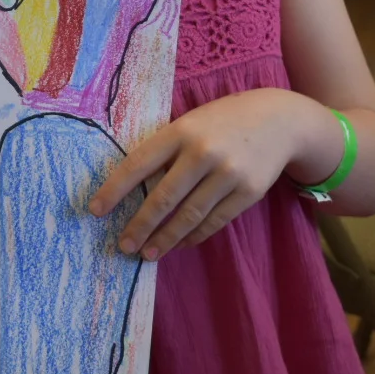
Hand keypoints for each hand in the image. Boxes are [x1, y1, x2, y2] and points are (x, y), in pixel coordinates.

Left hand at [88, 89, 303, 259]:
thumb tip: (133, 188)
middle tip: (124, 245)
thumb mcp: (191, 122)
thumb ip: (167, 149)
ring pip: (189, 216)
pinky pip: (215, 221)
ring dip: (165, 239)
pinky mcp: (248, 192)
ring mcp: (228, 173)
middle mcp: (203, 152)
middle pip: (163, 198)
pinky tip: (180, 244)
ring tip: (148, 254)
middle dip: (139, 226)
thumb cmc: (223, 122)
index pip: (139, 164)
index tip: (95, 211)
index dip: (115, 189)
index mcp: (181, 131)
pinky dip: (194, 236)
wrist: (279, 120)